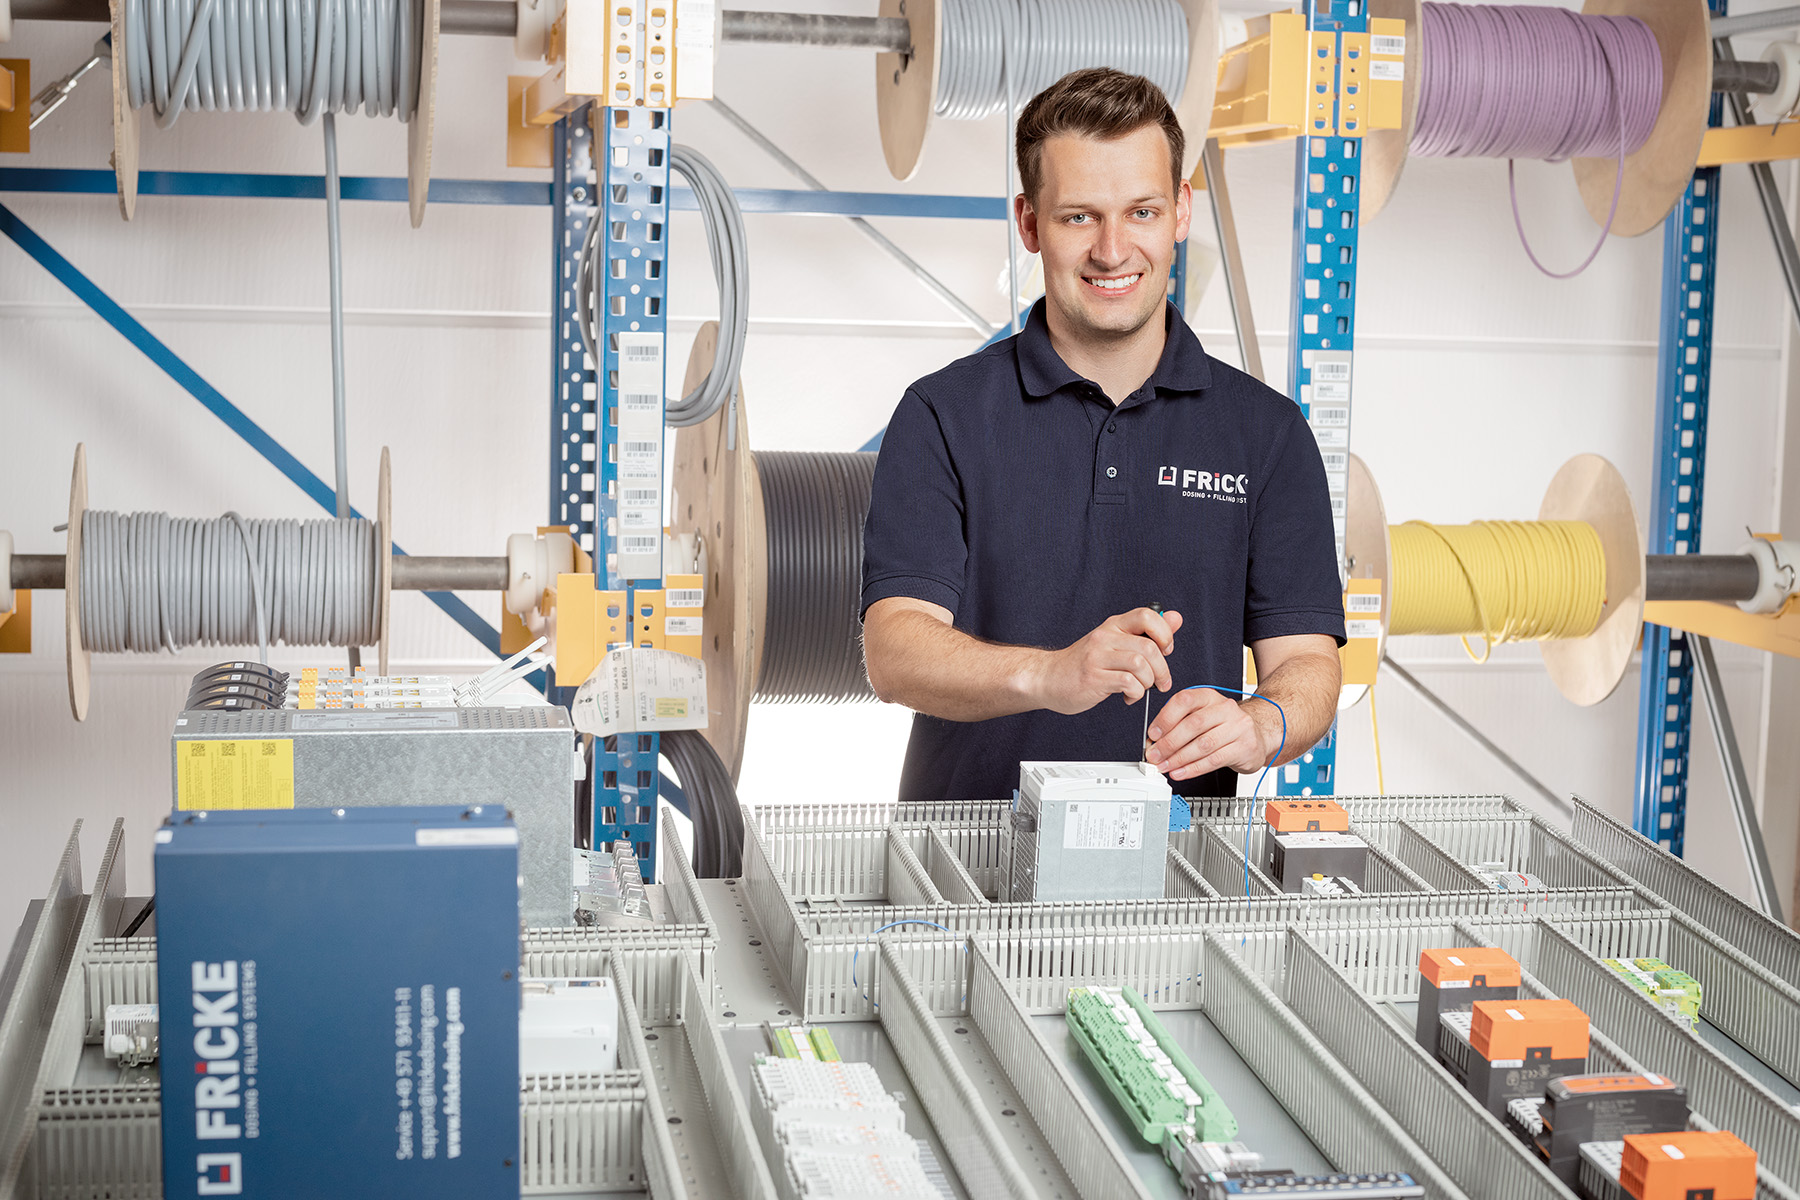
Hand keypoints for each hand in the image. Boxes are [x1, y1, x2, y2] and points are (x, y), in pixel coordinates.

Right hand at [1028, 608, 1183, 714]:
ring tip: (1141, 689)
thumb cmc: (1084, 664)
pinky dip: (1136, 693)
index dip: (1164, 633)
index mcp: (1113, 625)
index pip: (1147, 615)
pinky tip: (1128, 696)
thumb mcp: (1116, 642)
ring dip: (1148, 683)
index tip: (1166, 650)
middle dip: (1162, 669)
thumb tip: (1176, 618)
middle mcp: (1105, 637)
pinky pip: (1128, 682)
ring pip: (1141, 665)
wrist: (1047, 678)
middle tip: (1162, 682)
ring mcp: (1097, 657)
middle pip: (1149, 647)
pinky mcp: (1093, 677)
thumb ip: (1147, 632)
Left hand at [1145, 688, 1273, 779]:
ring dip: (1179, 758)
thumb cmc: (1224, 726)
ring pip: (1203, 744)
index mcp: (1209, 696)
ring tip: (1165, 766)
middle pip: (1193, 724)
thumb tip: (1154, 741)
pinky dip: (1193, 768)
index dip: (1165, 718)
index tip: (1152, 734)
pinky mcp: (1244, 747)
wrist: (1257, 734)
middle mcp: (1225, 709)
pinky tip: (1181, 772)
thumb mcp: (1203, 716)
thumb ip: (1179, 725)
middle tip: (1155, 756)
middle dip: (1169, 743)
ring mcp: (1237, 727)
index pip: (1184, 701)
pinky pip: (1214, 760)